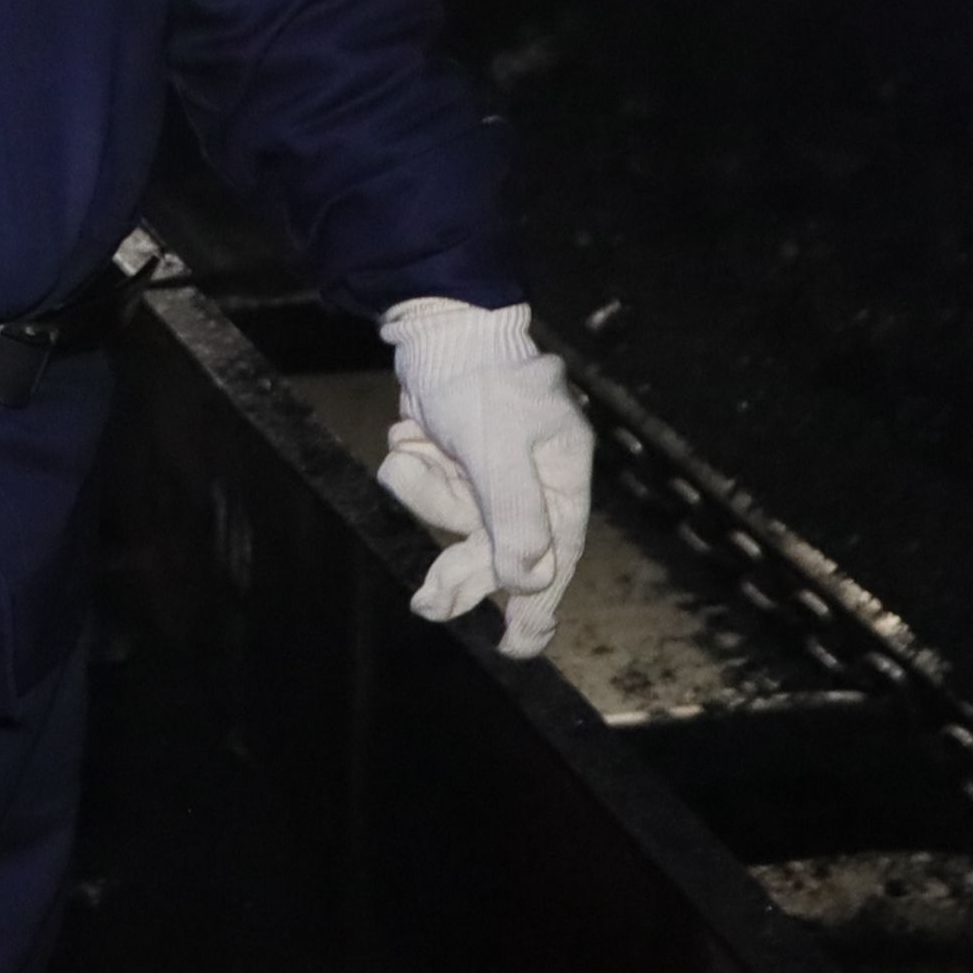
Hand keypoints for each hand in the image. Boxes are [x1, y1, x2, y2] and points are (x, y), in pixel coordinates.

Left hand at [376, 299, 593, 660]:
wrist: (435, 324)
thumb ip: (515, 513)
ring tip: (415, 445)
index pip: (557, 554)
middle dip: (461, 571)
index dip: (540, 605)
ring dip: (426, 490)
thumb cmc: (479, 378)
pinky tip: (411, 431)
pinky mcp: (453, 459)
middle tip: (427, 605)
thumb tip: (531, 580)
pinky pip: (427, 486)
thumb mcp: (499, 446)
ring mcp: (489, 472)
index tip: (520, 647)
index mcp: (561, 476)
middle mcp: (531, 480)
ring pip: (454, 518)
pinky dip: (413, 463)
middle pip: (499, 550)